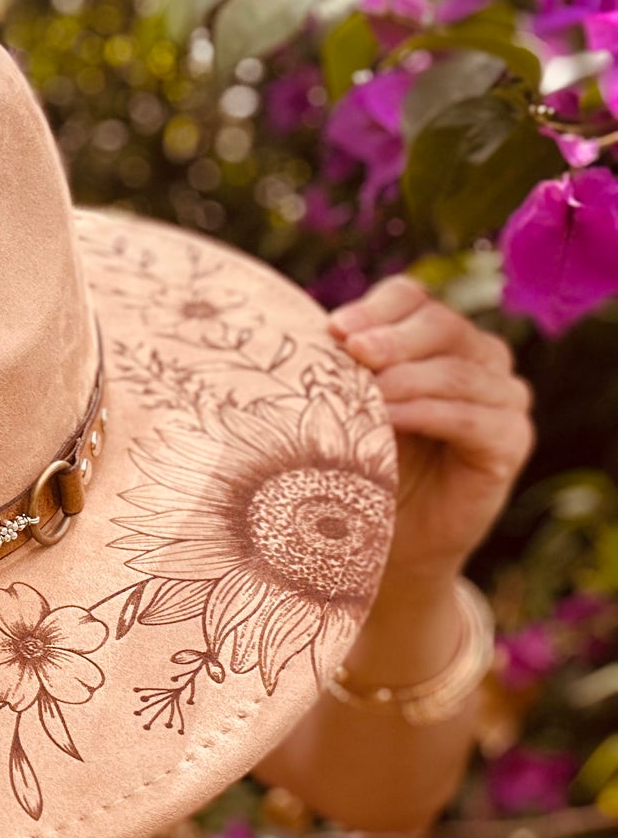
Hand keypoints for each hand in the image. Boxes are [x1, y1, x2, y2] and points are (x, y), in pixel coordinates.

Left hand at [328, 275, 533, 582]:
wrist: (385, 539)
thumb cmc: (361, 465)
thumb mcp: (349, 408)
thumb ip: (346, 368)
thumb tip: (324, 332)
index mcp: (436, 338)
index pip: (413, 298)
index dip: (377, 308)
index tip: (335, 329)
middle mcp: (480, 358)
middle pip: (442, 325)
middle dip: (392, 338)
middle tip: (354, 352)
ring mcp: (503, 399)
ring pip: (459, 371)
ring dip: (407, 379)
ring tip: (366, 395)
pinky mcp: (512, 442)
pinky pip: (474, 418)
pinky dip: (429, 414)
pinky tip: (392, 422)